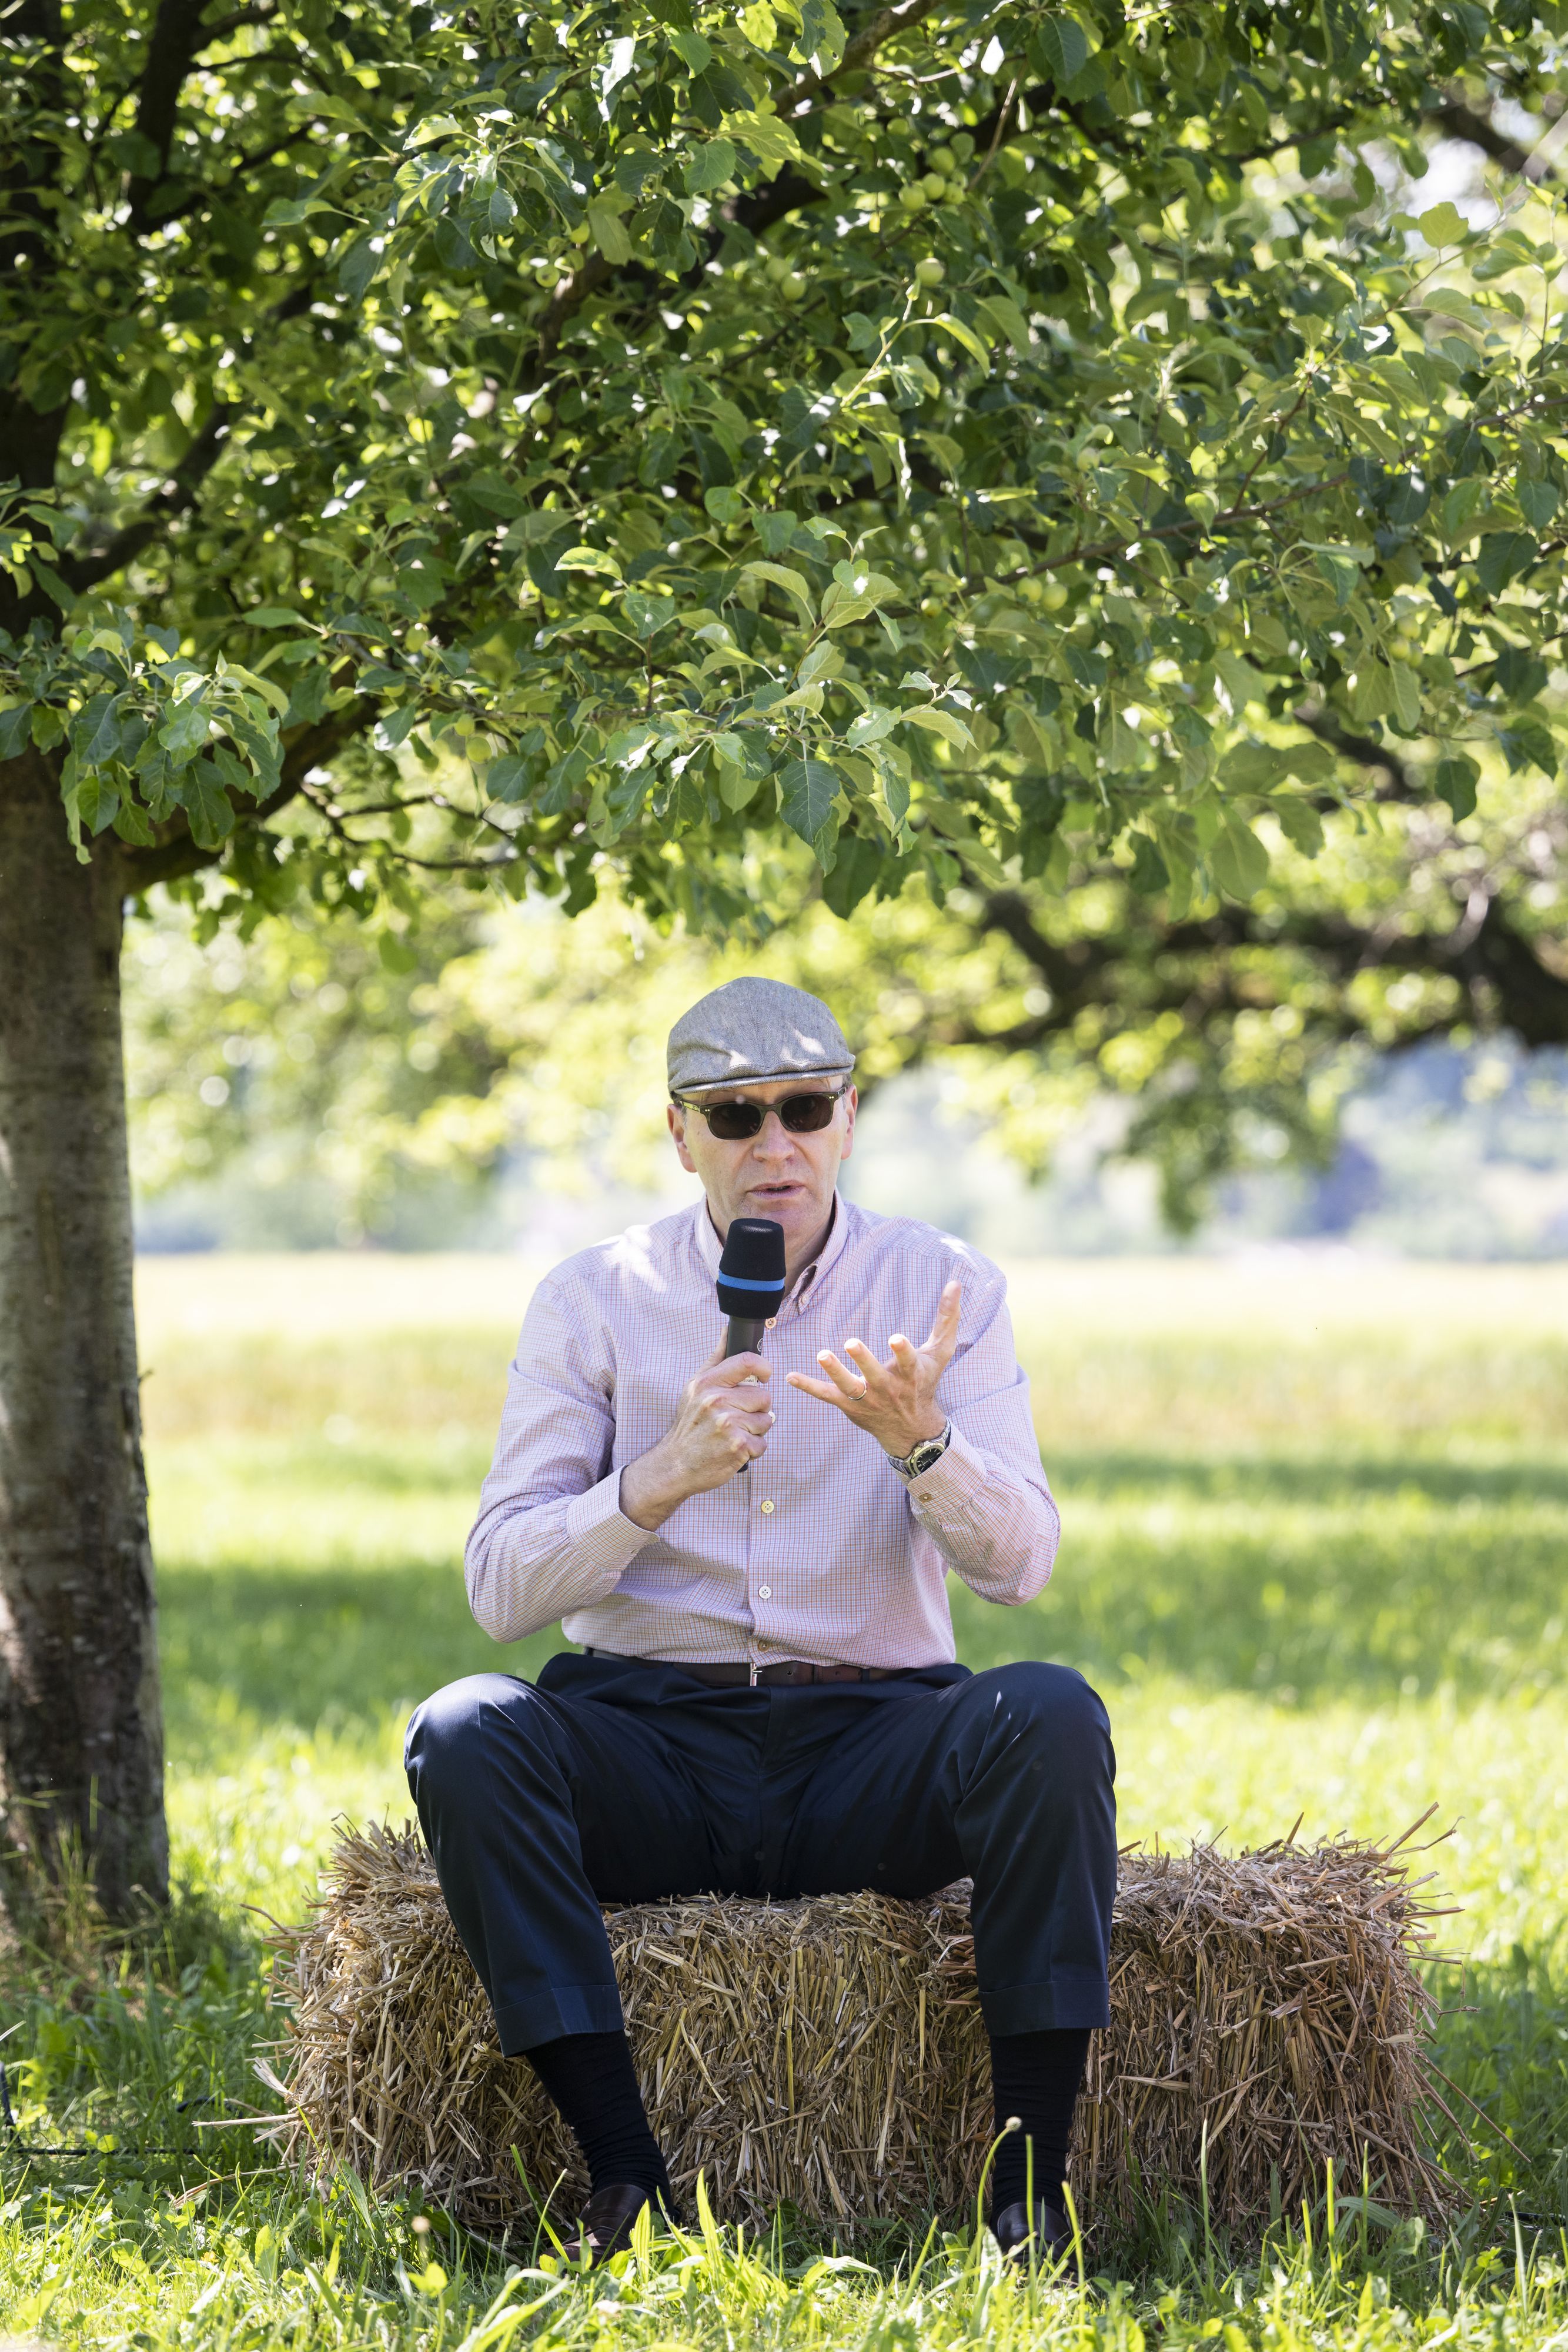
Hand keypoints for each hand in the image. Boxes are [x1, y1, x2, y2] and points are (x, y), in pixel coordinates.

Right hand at [619, 1343, 773, 1529]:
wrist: (675, 1464)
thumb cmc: (689, 1425)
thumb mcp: (695, 1389)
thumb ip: (716, 1359)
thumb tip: (728, 1330)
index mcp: (707, 1384)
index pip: (748, 1362)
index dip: (764, 1367)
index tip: (765, 1376)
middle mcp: (716, 1401)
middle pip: (764, 1396)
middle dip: (757, 1408)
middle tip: (736, 1418)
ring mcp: (728, 1425)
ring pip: (767, 1420)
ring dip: (756, 1430)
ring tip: (734, 1433)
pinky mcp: (738, 1447)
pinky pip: (763, 1443)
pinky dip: (753, 1448)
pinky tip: (735, 1448)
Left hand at [785, 1280, 961, 1460]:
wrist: (912, 1429)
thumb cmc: (925, 1383)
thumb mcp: (940, 1353)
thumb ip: (947, 1317)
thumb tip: (955, 1282)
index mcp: (911, 1375)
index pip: (909, 1362)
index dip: (903, 1352)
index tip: (896, 1338)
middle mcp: (889, 1389)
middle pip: (876, 1376)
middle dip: (864, 1361)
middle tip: (851, 1343)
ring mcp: (867, 1399)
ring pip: (849, 1387)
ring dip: (835, 1372)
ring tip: (822, 1354)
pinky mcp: (849, 1406)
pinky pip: (827, 1396)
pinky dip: (809, 1387)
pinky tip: (790, 1376)